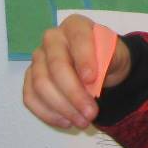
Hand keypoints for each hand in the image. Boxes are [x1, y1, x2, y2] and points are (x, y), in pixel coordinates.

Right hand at [22, 14, 131, 129]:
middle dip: (74, 94)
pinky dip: (47, 113)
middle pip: (57, 66)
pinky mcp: (31, 78)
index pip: (78, 39)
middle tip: (91, 113)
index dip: (84, 59)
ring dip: (62, 107)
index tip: (92, 80)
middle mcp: (52, 38)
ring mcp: (38, 58)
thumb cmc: (108, 57)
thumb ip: (106, 61)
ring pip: (41, 84)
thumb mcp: (116, 55)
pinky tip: (66, 122)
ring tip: (82, 121)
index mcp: (75, 25)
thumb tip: (89, 80)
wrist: (101, 68)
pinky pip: (31, 97)